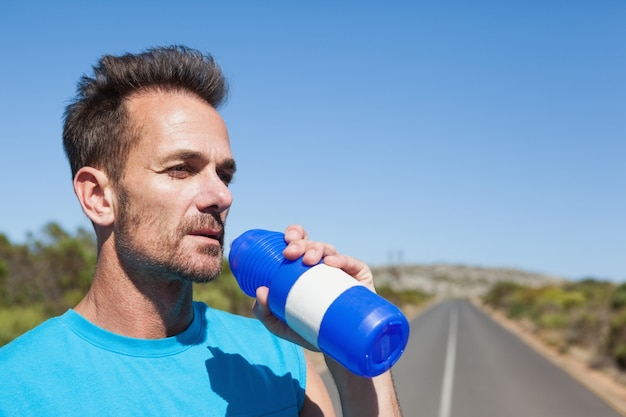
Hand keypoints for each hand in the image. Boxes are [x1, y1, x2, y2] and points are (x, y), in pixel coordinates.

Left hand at [252, 224, 375, 349]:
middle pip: (312, 244)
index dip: (294, 234)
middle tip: (290, 253)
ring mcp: (343, 270)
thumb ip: (265, 311)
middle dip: (300, 243)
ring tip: (308, 260)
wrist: (337, 348)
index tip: (285, 240)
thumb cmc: (308, 330)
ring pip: (330, 250)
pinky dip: (342, 260)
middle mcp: (324, 264)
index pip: (301, 241)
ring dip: (316, 249)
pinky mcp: (360, 278)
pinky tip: (331, 262)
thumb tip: (260, 291)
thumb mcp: (281, 324)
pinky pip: (353, 264)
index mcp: (306, 267)